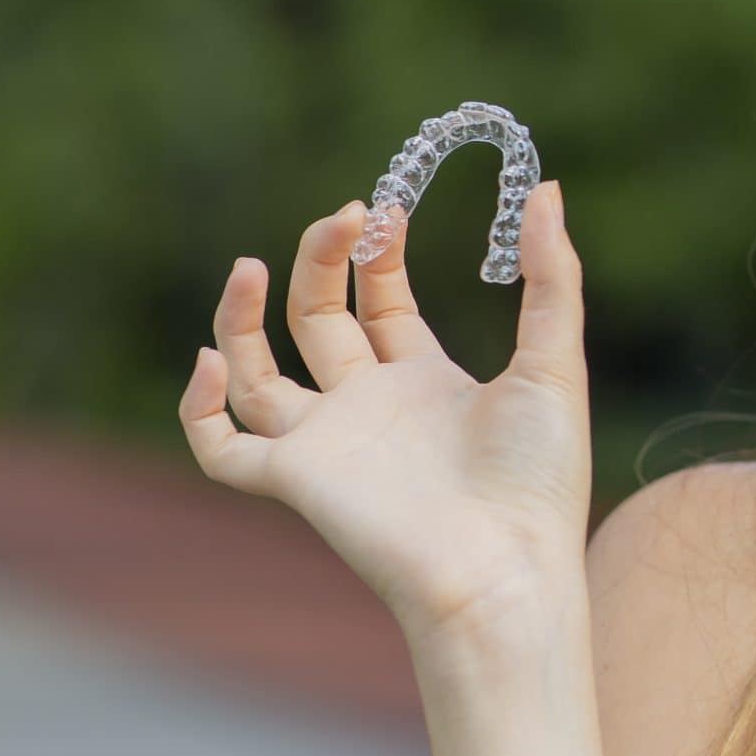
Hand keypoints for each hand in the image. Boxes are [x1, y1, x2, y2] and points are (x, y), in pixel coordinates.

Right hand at [177, 180, 593, 648]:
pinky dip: (200, 407)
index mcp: (427, 380)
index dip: (376, 252)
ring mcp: (327, 444)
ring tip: (248, 265)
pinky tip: (213, 359)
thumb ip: (553, 276)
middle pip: (319, 320)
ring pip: (255, 374)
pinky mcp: (295, 481)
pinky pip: (221, 448)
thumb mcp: (554, 360)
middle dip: (322, 261)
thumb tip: (547, 188)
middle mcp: (370, 408)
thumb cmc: (539, 478)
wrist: (507, 567)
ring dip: (240, 318)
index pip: (381, 301)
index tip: (382, 206)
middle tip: (343, 216)